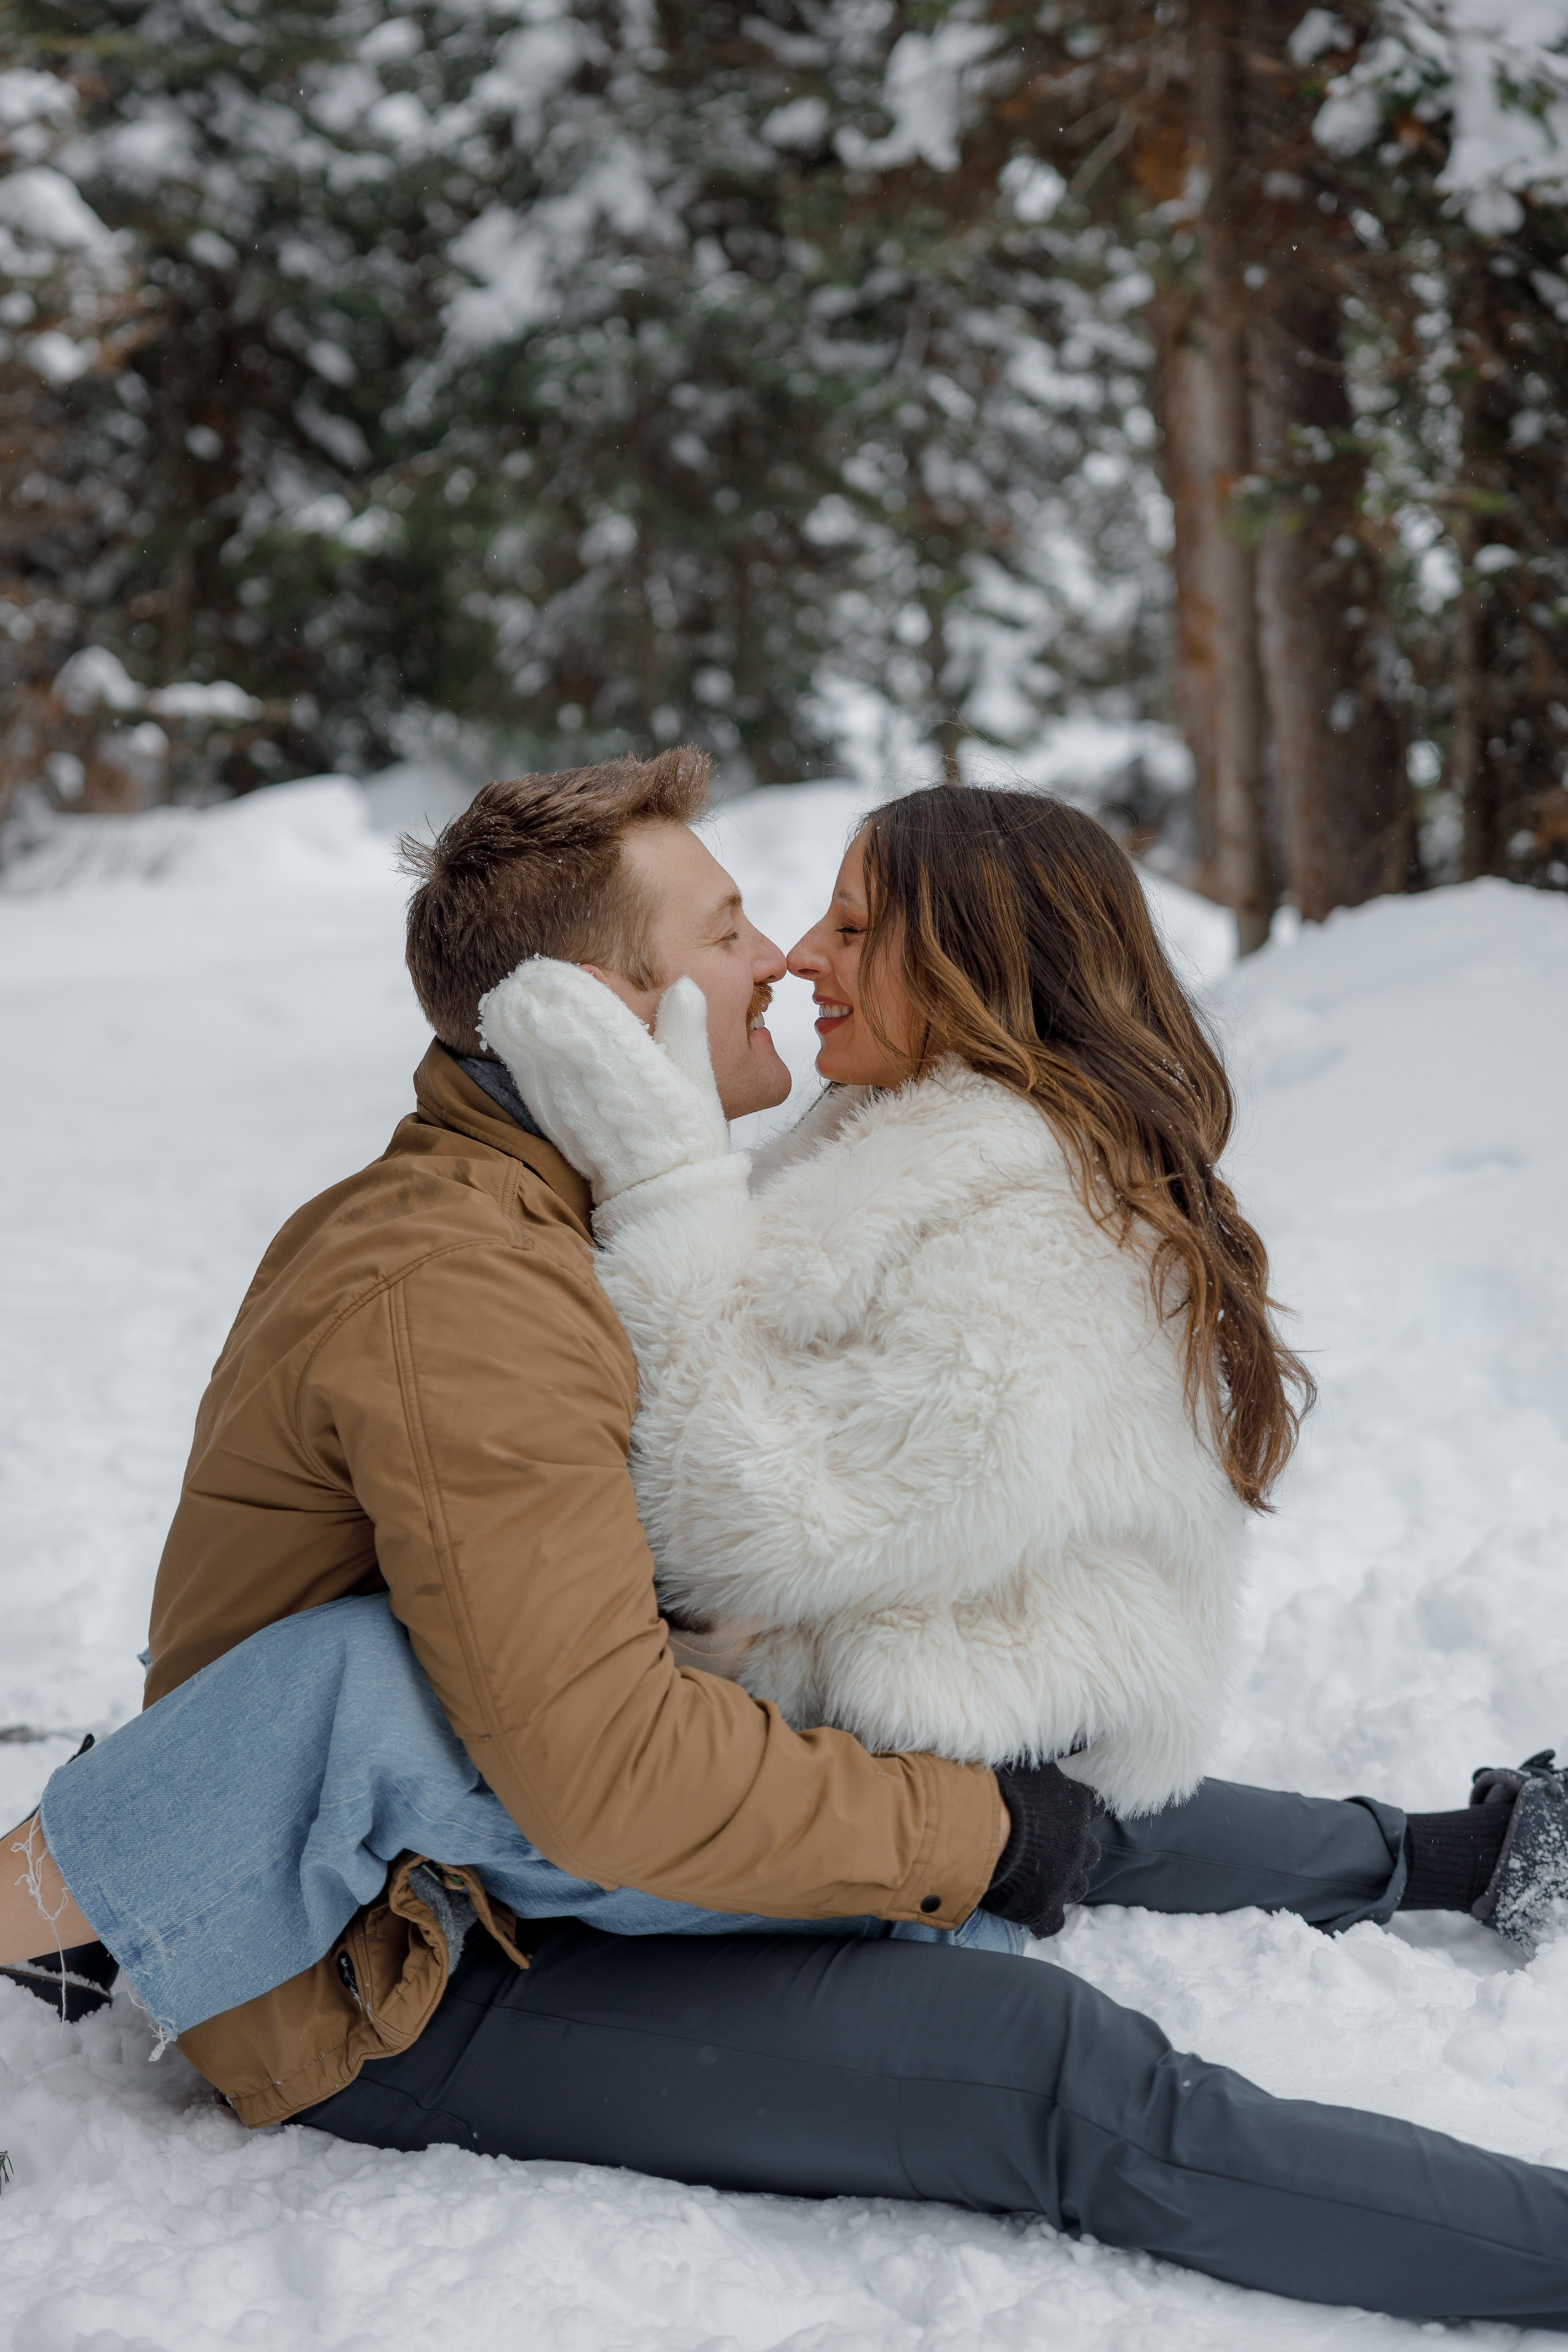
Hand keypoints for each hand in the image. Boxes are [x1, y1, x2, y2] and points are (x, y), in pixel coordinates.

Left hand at [478, 957, 746, 1230]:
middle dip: (543, 1000)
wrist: (660, 1196)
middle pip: (557, 1028)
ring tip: (515, 996)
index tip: (571, 966)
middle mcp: (590, 1079)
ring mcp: (567, 1102)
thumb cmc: (686, 1140)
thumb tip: (683, 984)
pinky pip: (531, 1081)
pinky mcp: (555, 1121)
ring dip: (525, 1025)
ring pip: (537, 1052)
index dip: (579, 987)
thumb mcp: (697, 1084)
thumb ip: (687, 1032)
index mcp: (628, 1064)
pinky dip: (522, 1057)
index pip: (595, 1012)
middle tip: (528, 976)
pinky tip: (515, 1039)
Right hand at [984, 1761, 1103, 1939]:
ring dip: (1063, 1884)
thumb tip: (1054, 1737)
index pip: (1093, 1805)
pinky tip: (1032, 1917)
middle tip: (1051, 1849)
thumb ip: (1043, 1767)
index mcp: (1077, 1806)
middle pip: (1090, 1852)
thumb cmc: (1000, 1787)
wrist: (981, 1829)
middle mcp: (1080, 1844)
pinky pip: (1052, 1923)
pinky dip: (1044, 1920)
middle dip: (1075, 1852)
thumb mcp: (1028, 1764)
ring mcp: (1065, 1879)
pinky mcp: (1045, 1908)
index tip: (1074, 1811)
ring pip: (1076, 1887)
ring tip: (1041, 1881)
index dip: (1082, 1809)